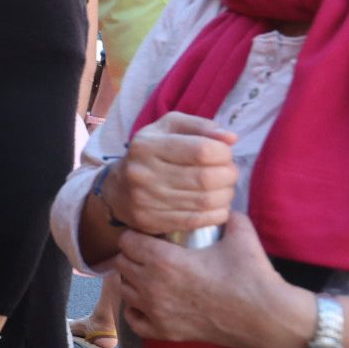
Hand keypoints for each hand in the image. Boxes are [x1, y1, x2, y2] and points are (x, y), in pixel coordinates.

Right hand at [110, 112, 237, 234]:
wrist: (117, 189)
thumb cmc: (151, 153)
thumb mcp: (168, 128)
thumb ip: (200, 126)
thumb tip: (231, 138)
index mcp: (147, 145)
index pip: (202, 150)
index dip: (224, 153)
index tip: (224, 154)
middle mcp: (143, 172)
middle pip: (207, 178)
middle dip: (228, 175)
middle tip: (228, 173)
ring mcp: (145, 199)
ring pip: (205, 201)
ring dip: (225, 195)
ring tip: (223, 189)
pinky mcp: (151, 220)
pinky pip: (197, 220)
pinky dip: (217, 214)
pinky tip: (217, 206)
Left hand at [117, 211, 316, 347]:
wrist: (268, 318)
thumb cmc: (252, 276)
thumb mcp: (240, 234)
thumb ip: (226, 215)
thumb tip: (221, 206)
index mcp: (163, 259)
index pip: (126, 241)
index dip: (135, 235)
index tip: (148, 235)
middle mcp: (151, 285)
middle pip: (121, 264)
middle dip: (132, 255)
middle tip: (149, 253)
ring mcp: (155, 312)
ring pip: (124, 290)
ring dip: (133, 281)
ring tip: (150, 276)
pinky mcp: (164, 333)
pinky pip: (133, 320)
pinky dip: (136, 311)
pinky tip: (148, 303)